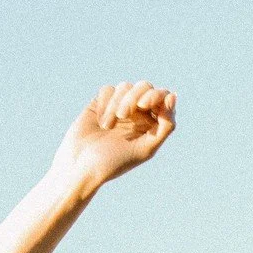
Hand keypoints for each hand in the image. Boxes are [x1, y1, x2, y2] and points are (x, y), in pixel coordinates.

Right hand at [52, 81, 176, 193]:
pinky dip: (105, 104)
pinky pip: (108, 90)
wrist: (80, 166)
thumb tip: (172, 96)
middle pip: (145, 87)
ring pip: (125, 86)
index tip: (144, 105)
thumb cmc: (114, 162)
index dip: (157, 96)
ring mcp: (119, 107)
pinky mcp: (101, 103)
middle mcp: (138, 114)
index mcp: (152, 125)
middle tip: (125, 114)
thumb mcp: (146, 148)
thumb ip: (166, 126)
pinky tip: (100, 122)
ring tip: (107, 127)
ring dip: (117, 105)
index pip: (163, 98)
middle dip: (135, 97)